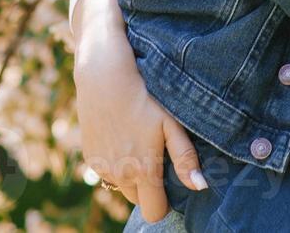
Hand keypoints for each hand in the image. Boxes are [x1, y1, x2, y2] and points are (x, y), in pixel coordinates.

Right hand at [71, 0, 206, 220]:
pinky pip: (106, 172)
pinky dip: (115, 163)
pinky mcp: (89, 157)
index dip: (165, 201)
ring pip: (121, 186)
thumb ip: (185, 158)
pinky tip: (121, 136)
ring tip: (137, 142)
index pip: (154, 212)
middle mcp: (119, 175)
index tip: (170, 181)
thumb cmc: (144, 96)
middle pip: (138, 200)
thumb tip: (200, 187)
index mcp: (142, 171)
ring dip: (131, 175)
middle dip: (148, 187)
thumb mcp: (170, 123)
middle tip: (155, 155)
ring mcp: (101, 167)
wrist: (103, 76)